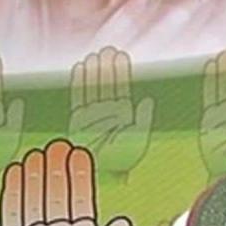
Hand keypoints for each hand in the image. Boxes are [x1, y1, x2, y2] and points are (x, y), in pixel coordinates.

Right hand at [68, 47, 154, 176]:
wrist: (105, 174)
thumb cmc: (125, 160)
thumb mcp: (138, 140)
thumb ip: (142, 119)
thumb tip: (147, 100)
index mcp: (124, 113)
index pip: (122, 87)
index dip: (121, 71)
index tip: (120, 55)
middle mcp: (108, 111)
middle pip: (107, 84)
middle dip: (107, 67)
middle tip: (107, 50)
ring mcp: (92, 114)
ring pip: (93, 88)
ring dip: (93, 72)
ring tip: (94, 56)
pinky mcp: (78, 120)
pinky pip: (78, 98)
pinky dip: (78, 84)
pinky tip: (80, 68)